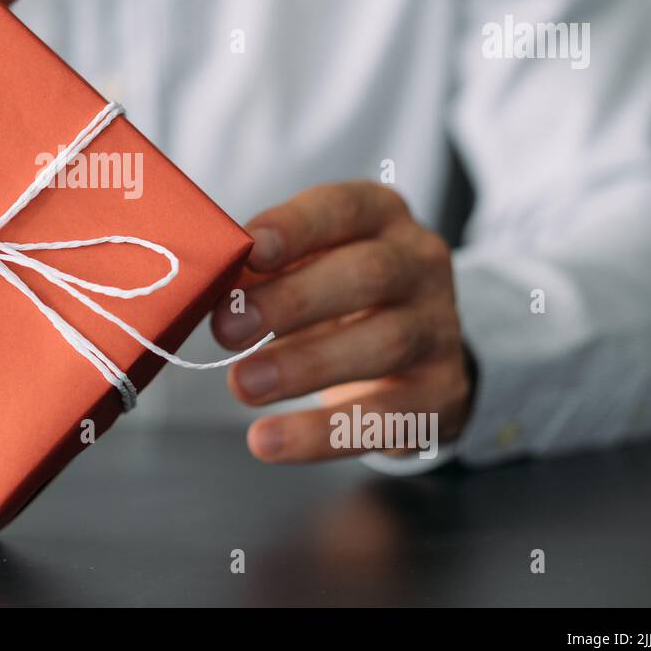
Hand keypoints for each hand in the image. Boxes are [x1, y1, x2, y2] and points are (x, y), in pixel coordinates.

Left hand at [211, 182, 473, 461]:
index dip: (296, 227)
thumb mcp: (306, 264)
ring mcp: (439, 327)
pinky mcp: (441, 392)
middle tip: (227, 330)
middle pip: (368, 274)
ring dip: (303, 367)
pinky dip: (321, 434)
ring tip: (242, 385)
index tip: (250, 251)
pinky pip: (386, 416)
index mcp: (381, 216)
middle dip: (292, 301)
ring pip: (383, 343)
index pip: (344, 208)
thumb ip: (264, 269)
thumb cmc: (336, 293)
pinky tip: (269, 441)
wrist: (415, 352)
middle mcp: (420, 263)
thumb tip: (209, 286)